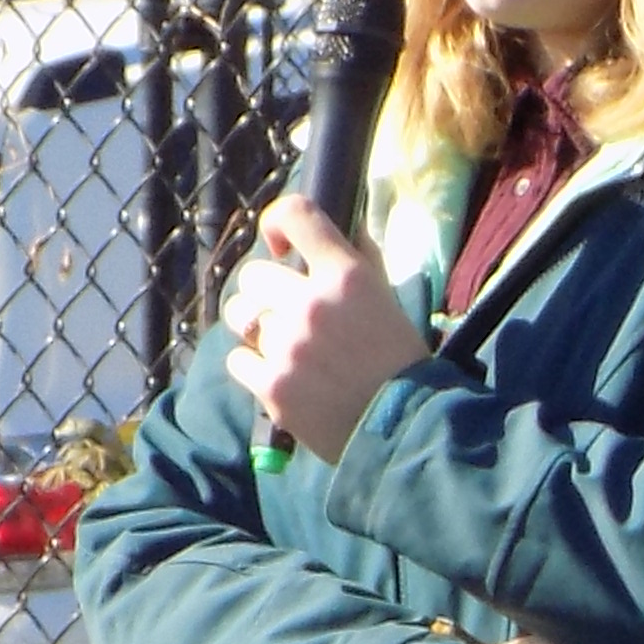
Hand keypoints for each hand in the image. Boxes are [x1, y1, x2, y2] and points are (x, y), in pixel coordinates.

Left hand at [228, 192, 420, 462]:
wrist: (405, 429)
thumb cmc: (399, 361)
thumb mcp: (386, 299)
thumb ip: (356, 260)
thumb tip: (328, 231)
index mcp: (347, 275)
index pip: (296, 214)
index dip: (276, 223)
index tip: (280, 246)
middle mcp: (313, 304)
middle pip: (253, 275)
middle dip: (266, 294)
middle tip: (287, 315)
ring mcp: (289, 346)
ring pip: (241, 316)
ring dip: (255, 327)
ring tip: (280, 346)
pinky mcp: (273, 386)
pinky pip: (238, 359)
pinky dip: (254, 368)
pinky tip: (282, 378)